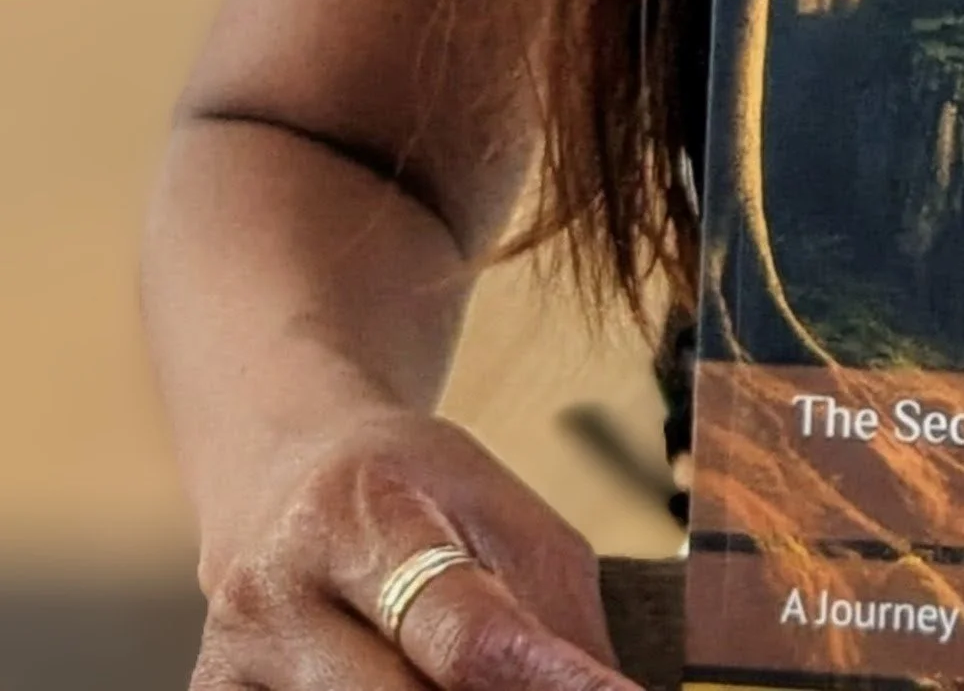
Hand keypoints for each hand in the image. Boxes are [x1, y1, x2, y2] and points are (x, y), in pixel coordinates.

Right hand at [193, 405, 631, 689]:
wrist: (284, 471)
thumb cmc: (415, 492)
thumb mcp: (502, 514)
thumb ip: (556, 621)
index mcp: (361, 515)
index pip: (462, 632)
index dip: (546, 684)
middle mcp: (276, 595)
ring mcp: (230, 667)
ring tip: (470, 680)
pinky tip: (405, 686)